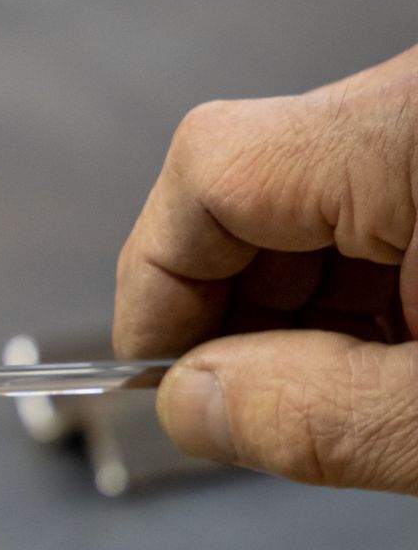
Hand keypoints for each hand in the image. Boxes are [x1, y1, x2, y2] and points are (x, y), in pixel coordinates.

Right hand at [114, 45, 417, 491]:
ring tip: (356, 399)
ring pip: (318, 210)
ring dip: (304, 314)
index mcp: (412, 134)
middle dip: (233, 310)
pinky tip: (398, 366)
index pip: (212, 169)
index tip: (159, 378)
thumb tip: (187, 404)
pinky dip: (370, 299)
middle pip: (256, 189)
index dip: (157, 279)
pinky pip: (385, 216)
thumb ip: (311, 414)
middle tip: (254, 411)